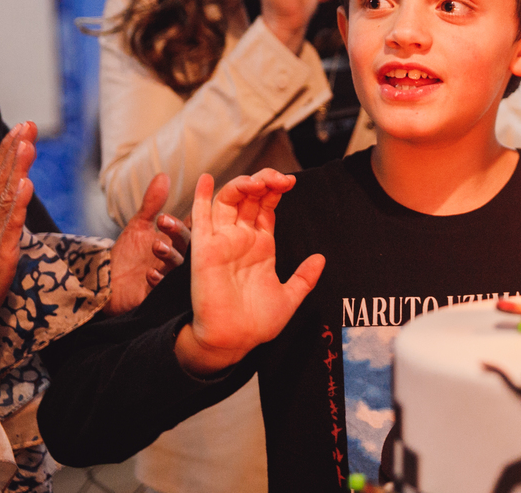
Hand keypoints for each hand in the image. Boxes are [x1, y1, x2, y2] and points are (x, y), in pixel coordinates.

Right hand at [0, 123, 35, 335]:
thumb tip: (8, 188)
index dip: (8, 150)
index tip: (22, 127)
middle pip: (1, 178)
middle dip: (15, 149)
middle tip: (28, 125)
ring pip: (6, 195)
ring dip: (17, 168)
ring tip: (27, 145)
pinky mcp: (0, 252)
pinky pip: (10, 225)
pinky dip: (17, 204)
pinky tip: (25, 186)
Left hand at [104, 174, 189, 316]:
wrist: (105, 282)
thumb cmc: (126, 254)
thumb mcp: (139, 225)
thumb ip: (152, 203)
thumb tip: (163, 175)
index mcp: (177, 241)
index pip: (190, 227)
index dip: (186, 219)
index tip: (173, 211)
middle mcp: (179, 258)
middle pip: (189, 245)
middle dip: (179, 233)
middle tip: (164, 223)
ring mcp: (171, 277)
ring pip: (180, 266)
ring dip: (170, 255)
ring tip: (157, 246)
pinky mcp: (160, 295)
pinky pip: (165, 288)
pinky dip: (159, 280)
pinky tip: (150, 273)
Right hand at [176, 170, 324, 374]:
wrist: (234, 341)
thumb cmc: (257, 322)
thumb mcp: (289, 297)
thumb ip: (304, 278)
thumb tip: (321, 259)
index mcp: (260, 246)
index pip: (266, 207)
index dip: (276, 190)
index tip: (291, 182)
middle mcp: (240, 239)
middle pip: (249, 198)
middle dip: (263, 181)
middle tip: (280, 179)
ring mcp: (222, 242)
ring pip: (228, 201)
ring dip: (242, 184)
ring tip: (259, 181)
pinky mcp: (204, 250)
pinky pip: (200, 219)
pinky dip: (201, 197)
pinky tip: (207, 178)